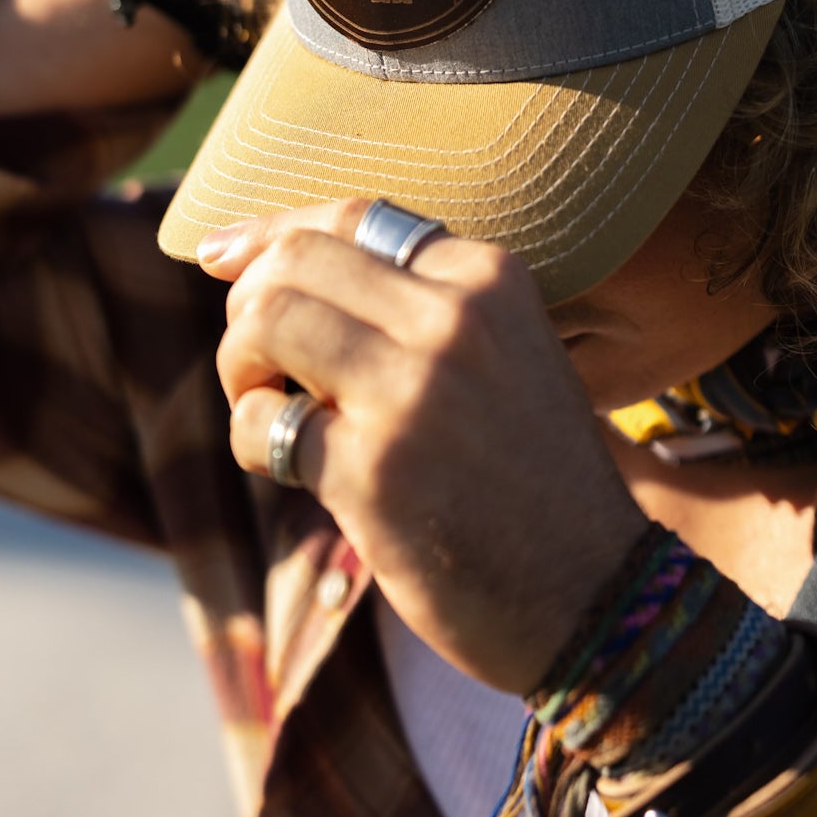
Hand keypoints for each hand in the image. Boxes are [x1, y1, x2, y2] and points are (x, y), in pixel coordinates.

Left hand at [201, 200, 646, 693]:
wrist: (597, 599)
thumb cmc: (530, 479)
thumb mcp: (504, 355)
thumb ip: (414, 306)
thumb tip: (263, 257)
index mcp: (489, 279)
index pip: (352, 218)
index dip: (270, 231)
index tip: (218, 254)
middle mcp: (453, 320)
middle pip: (292, 262)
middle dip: (246, 307)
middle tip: (257, 365)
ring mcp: (412, 393)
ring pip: (264, 321)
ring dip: (239, 367)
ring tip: (267, 408)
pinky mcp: (373, 473)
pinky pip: (261, 424)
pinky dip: (254, 442)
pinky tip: (290, 469)